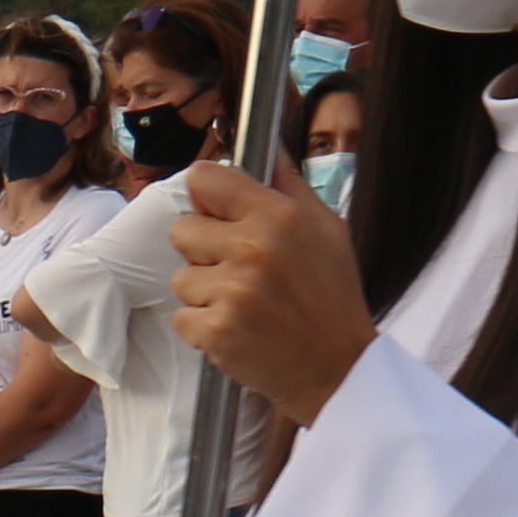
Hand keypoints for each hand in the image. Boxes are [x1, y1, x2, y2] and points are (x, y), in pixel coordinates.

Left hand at [167, 160, 374, 422]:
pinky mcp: (216, 330)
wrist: (337, 368)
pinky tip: (238, 328)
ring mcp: (231, 291)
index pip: (205, 179)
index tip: (217, 212)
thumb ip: (290, 187)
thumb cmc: (333, 296)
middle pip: (182, 228)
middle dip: (203, 248)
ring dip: (204, 291)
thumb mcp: (328, 229)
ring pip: (180, 277)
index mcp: (279, 216)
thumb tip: (268, 148)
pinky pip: (183, 316)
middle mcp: (252, 248)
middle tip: (236, 267)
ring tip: (243, 303)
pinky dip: (204, 326)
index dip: (207, 196)